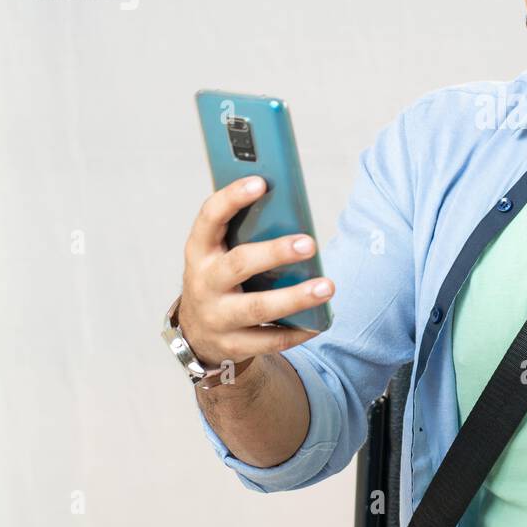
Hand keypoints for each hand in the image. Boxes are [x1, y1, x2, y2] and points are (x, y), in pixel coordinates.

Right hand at [178, 175, 333, 368]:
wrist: (199, 331)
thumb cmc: (222, 276)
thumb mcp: (222, 252)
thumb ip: (246, 231)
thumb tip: (291, 209)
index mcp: (200, 250)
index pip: (210, 217)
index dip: (232, 198)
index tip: (260, 181)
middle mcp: (204, 283)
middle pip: (240, 264)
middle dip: (276, 253)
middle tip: (311, 243)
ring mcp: (216, 317)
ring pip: (258, 308)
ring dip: (295, 297)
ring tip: (327, 286)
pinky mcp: (232, 345)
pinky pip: (270, 340)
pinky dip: (298, 331)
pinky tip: (321, 320)